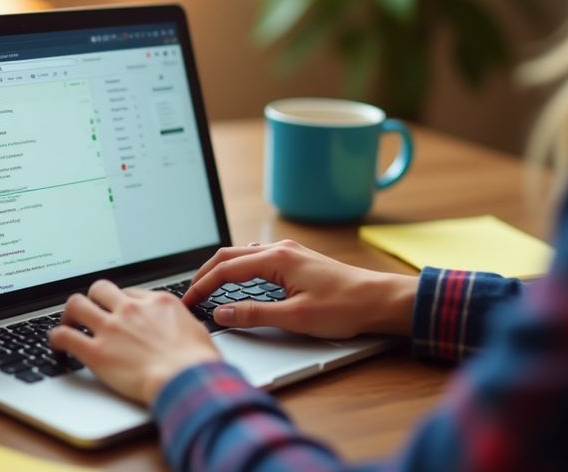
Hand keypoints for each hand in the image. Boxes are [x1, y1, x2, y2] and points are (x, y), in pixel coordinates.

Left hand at [48, 280, 220, 404]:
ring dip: (69, 313)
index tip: (118, 313)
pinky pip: (65, 336)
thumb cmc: (198, 361)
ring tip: (68, 324)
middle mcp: (130, 309)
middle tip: (90, 312)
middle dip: (93, 299)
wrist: (188, 379)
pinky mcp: (97, 352)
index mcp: (156, 302)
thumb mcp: (196, 329)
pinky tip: (57, 345)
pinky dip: (56, 338)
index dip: (121, 303)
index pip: (129, 292)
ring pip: (76, 304)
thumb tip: (177, 326)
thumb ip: (179, 321)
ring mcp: (111, 328)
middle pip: (99, 289)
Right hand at [181, 240, 417, 338]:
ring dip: (222, 270)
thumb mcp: (295, 317)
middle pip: (229, 256)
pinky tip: (238, 283)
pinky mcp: (296, 261)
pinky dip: (239, 270)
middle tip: (190, 294)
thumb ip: (254, 314)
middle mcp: (280, 249)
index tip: (188, 302)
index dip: (202, 286)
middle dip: (205, 274)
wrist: (379, 300)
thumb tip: (222, 313)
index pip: (225, 269)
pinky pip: (257, 259)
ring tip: (208, 288)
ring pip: (243, 256)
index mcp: (276, 258)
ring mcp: (289, 253)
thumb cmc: (344, 307)